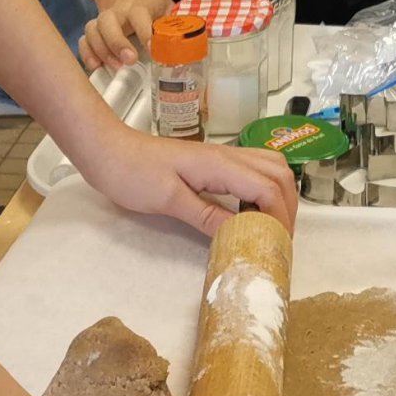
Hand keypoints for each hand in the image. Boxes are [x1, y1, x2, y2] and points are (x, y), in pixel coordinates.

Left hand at [76, 122, 299, 235]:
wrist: (108, 150)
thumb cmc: (133, 174)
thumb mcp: (167, 199)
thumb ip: (206, 215)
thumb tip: (242, 234)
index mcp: (221, 165)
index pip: (268, 188)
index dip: (280, 217)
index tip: (276, 246)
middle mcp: (228, 156)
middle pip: (279, 173)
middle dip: (288, 206)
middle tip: (279, 239)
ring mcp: (222, 157)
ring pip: (270, 167)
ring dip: (279, 195)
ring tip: (270, 226)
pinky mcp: (213, 162)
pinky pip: (253, 170)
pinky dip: (264, 189)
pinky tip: (250, 210)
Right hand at [78, 0, 171, 70]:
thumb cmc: (153, 6)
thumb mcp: (168, 8)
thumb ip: (179, 22)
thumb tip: (199, 37)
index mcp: (139, 6)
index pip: (139, 15)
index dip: (144, 31)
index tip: (152, 49)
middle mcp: (118, 12)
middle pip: (108, 21)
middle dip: (117, 42)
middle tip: (130, 60)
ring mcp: (103, 21)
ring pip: (93, 30)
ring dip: (102, 50)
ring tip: (116, 67)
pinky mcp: (94, 31)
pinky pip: (84, 40)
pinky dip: (86, 53)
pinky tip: (96, 67)